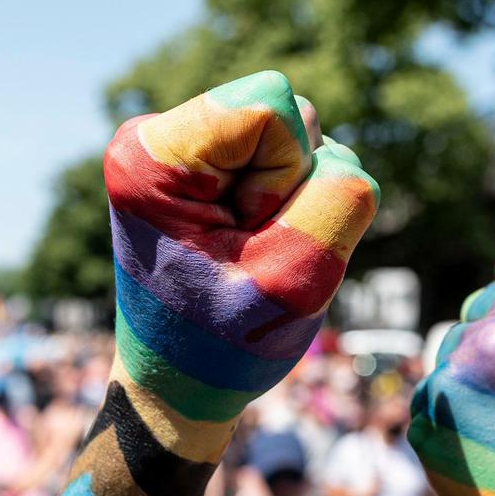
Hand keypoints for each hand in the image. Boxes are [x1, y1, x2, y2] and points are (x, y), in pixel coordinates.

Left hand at [103, 70, 379, 455]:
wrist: (177, 387)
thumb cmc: (223, 346)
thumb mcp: (295, 280)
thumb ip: (341, 198)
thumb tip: (339, 159)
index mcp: (153, 157)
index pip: (274, 108)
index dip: (287, 178)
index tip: (247, 237)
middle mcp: (156, 137)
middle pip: (290, 115)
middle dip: (294, 187)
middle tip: (250, 252)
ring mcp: (183, 150)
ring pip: (296, 136)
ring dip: (295, 200)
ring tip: (251, 253)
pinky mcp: (207, 169)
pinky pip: (287, 160)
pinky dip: (287, 207)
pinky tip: (253, 248)